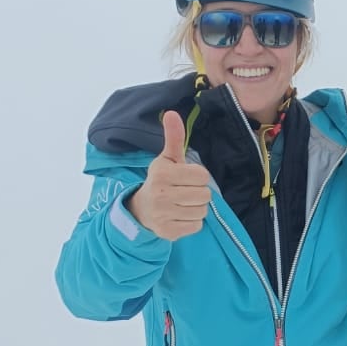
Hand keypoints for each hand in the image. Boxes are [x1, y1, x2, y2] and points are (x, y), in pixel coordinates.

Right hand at [126, 110, 210, 239]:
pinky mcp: (168, 232)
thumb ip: (174, 138)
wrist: (141, 209)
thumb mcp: (167, 159)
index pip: (202, 176)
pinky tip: (179, 215)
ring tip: (182, 203)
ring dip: (196, 208)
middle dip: (199, 192)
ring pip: (202, 211)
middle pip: (205, 195)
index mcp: (162, 174)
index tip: (186, 178)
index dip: (198, 176)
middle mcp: (160, 195)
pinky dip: (192, 222)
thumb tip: (172, 113)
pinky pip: (196, 226)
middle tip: (185, 192)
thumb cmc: (161, 180)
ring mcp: (163, 215)